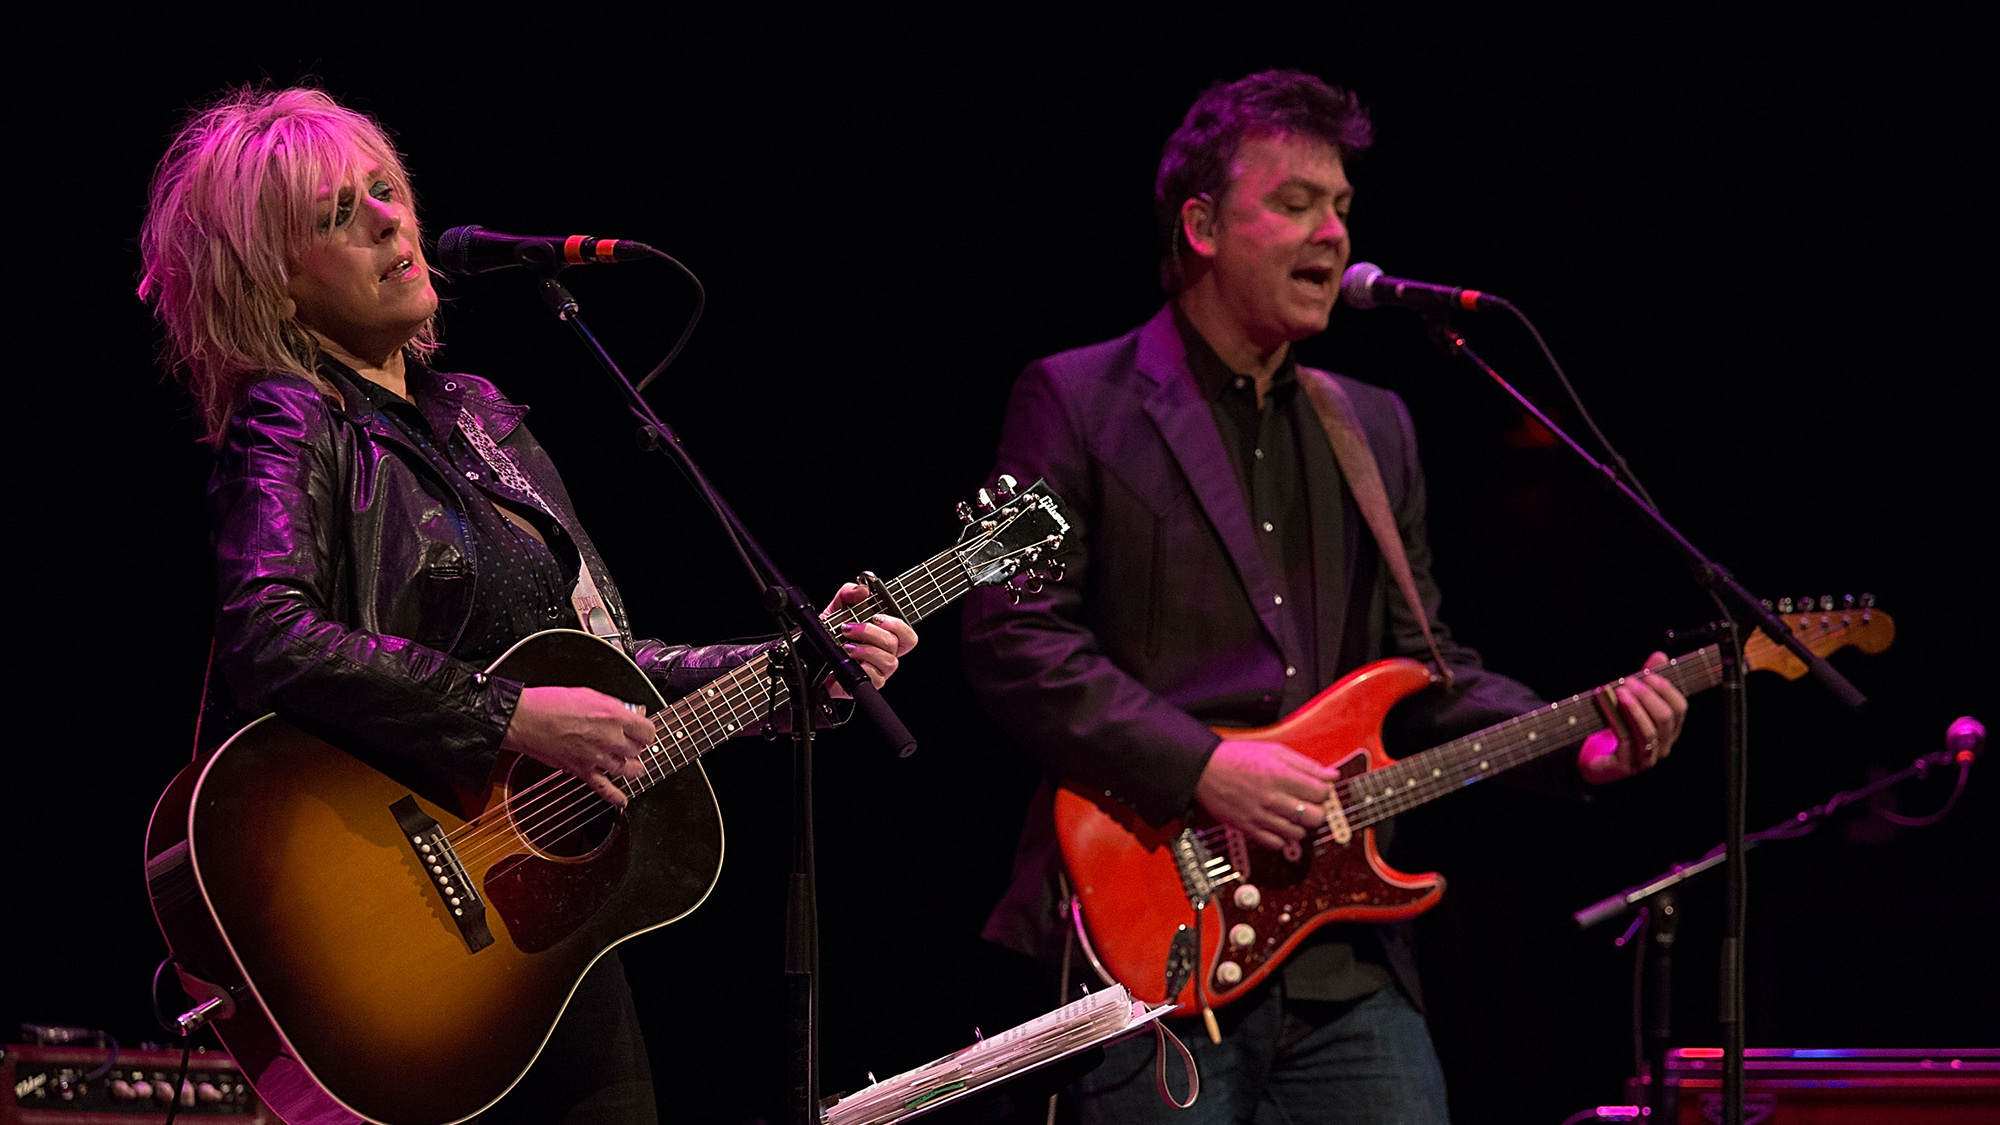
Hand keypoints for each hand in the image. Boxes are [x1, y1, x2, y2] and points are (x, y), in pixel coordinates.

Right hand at [501, 685, 655, 805]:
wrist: (525, 719)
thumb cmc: (551, 703)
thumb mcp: (590, 694)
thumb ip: (617, 705)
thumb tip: (635, 711)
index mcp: (613, 716)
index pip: (648, 731)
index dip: (647, 731)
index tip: (643, 731)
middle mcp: (609, 738)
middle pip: (638, 750)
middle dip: (637, 747)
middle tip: (632, 744)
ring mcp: (596, 757)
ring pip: (627, 769)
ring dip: (633, 768)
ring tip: (634, 767)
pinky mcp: (582, 771)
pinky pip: (604, 788)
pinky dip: (615, 797)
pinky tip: (622, 800)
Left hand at [820, 582, 918, 697]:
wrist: (810, 656)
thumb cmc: (830, 635)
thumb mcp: (837, 608)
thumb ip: (849, 593)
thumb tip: (863, 590)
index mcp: (885, 637)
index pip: (908, 635)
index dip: (898, 624)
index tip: (877, 617)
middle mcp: (885, 654)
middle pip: (894, 643)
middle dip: (870, 633)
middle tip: (848, 629)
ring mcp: (879, 671)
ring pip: (888, 660)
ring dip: (865, 650)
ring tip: (846, 646)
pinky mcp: (868, 684)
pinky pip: (876, 677)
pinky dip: (862, 666)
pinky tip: (849, 661)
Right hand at [1194, 739, 1334, 848]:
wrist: (1205, 769)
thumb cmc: (1239, 757)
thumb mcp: (1275, 751)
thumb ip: (1306, 765)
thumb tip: (1332, 775)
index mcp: (1281, 776)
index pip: (1321, 793)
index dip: (1323, 791)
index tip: (1316, 789)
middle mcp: (1272, 798)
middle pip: (1315, 816)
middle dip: (1316, 810)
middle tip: (1308, 804)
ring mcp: (1260, 816)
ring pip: (1298, 833)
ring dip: (1300, 824)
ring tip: (1291, 813)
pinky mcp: (1248, 828)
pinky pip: (1276, 843)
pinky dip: (1282, 837)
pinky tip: (1278, 824)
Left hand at [1577, 651, 1688, 783]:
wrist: (1595, 760)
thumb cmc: (1616, 729)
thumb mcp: (1632, 701)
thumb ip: (1646, 681)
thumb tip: (1660, 656)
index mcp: (1669, 730)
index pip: (1680, 708)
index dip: (1667, 689)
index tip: (1649, 674)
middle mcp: (1663, 745)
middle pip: (1666, 718)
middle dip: (1648, 696)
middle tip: (1629, 681)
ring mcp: (1647, 758)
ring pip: (1649, 731)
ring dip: (1634, 708)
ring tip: (1620, 692)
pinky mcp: (1627, 765)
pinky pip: (1626, 740)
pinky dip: (1616, 719)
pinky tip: (1606, 705)